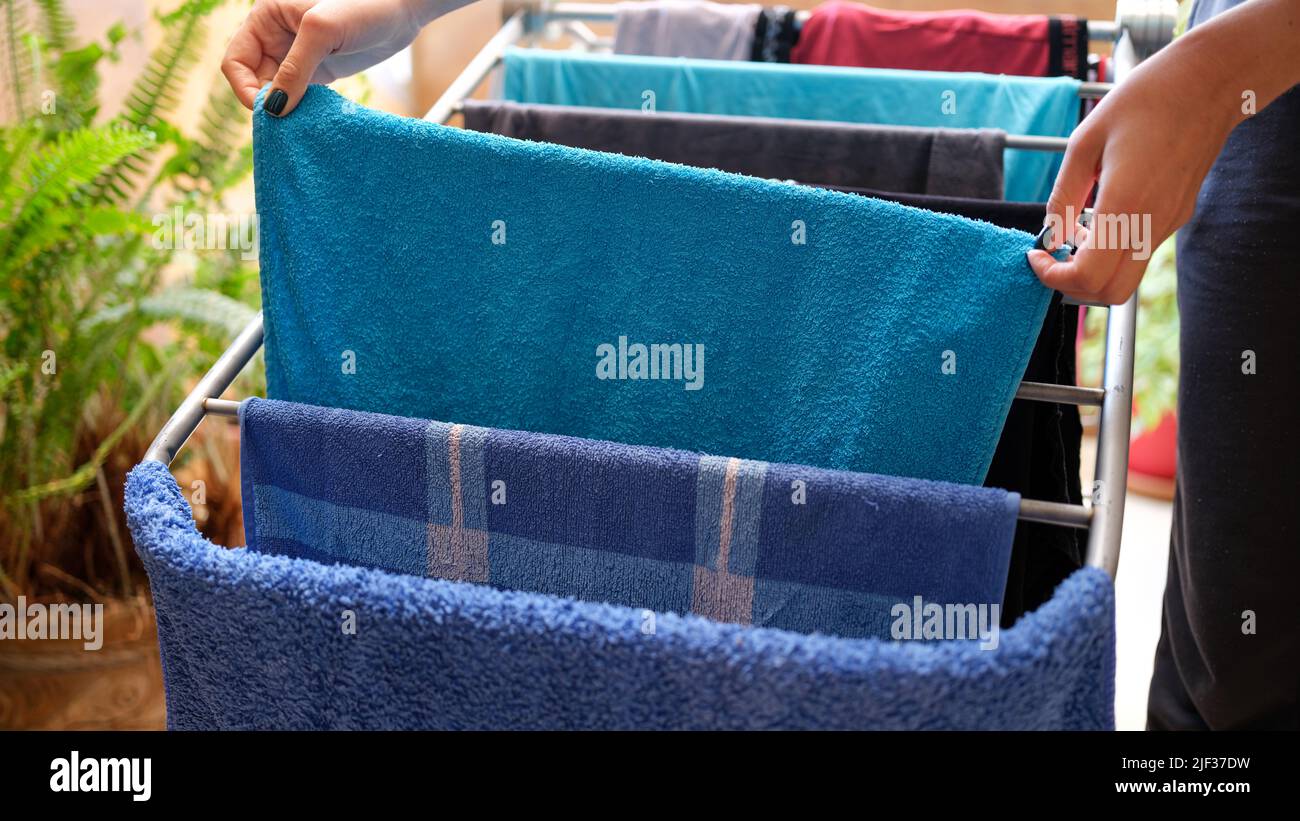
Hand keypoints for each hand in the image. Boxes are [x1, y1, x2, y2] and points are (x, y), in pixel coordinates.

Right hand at [222, 0, 429, 116]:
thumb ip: (295, 68)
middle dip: (267, 102)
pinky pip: (299, 96)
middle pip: (254, 79)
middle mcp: (276, 37)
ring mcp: (298, 56)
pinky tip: (314, 119)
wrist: (403, 9)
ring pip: (276, 91)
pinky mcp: (319, 71)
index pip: (236, 60)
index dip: (245, 87)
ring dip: (285, 109)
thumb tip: (273, 108)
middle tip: (288, 123)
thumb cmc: (364, 5)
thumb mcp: (322, 31)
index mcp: (266, 18)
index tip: (269, 109)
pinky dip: (302, 110)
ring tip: (303, 123)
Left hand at [1027, 0, 1299, 304]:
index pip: (1087, 276)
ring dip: (1094, 266)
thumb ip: (1064, 195)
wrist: (1209, 82)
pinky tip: (1102, 216)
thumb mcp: (1085, 142)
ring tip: (1078, 229)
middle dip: (1074, 285)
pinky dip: (1113, 249)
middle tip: (1054, 256)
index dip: (1052, 277)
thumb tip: (1051, 235)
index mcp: (1125, 204)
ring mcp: (1169, 222)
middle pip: (1111, 293)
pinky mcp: (1178, 215)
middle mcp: (1152, 223)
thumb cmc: (1145, 100)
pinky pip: (1140, 251)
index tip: (1036, 255)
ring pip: (1127, 275)